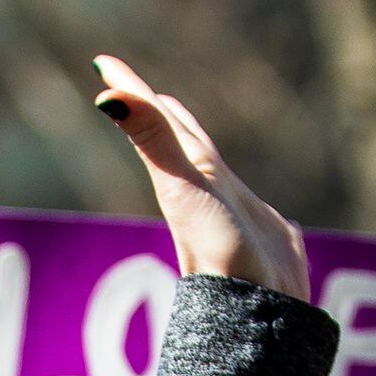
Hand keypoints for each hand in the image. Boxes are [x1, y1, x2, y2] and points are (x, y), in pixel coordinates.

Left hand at [91, 56, 308, 302]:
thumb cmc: (217, 248)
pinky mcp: (270, 243)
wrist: (255, 311)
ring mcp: (238, 218)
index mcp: (189, 176)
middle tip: (148, 93)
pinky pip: (258, 215)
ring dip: (203, 156)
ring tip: (192, 139)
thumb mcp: (181, 184)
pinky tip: (260, 214)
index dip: (134, 92)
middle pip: (183, 147)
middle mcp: (208, 194)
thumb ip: (151, 139)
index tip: (104, 64)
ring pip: (215, 177)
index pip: (158, 123)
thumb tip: (105, 97)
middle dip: (166, 119)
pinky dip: (251, 204)